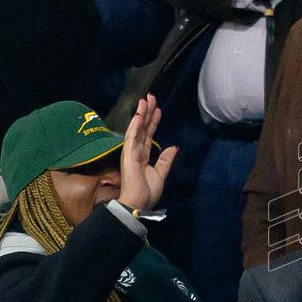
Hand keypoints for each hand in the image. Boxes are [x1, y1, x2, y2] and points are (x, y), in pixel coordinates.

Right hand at [118, 95, 176, 210]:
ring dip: (141, 114)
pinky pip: (132, 137)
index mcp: (143, 155)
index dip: (153, 121)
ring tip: (145, 99)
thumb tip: (173, 147)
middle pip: (143, 128)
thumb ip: (165, 160)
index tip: (158, 109)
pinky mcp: (128, 155)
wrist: (139, 204)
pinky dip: (135, 125)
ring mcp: (131, 152)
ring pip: (137, 128)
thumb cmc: (147, 192)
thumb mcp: (161, 174)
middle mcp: (136, 151)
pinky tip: (139, 115)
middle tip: (151, 97)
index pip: (149, 134)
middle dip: (147, 112)